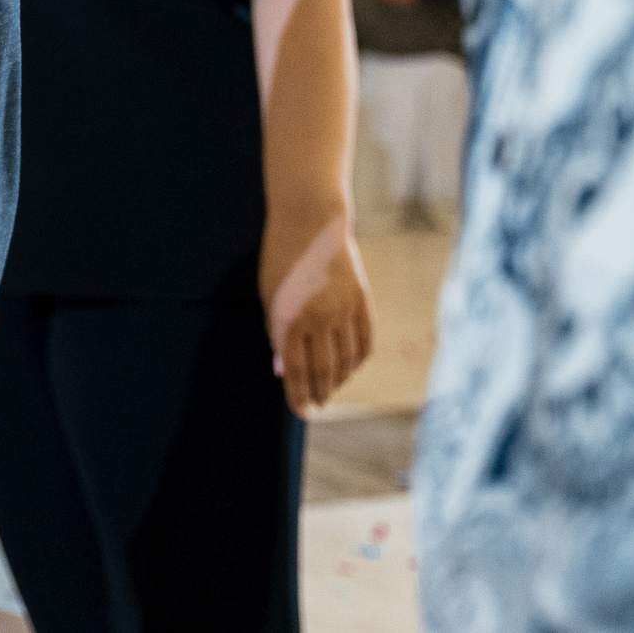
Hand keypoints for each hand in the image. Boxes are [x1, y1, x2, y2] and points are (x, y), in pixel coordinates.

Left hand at [260, 209, 373, 413]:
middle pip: (324, 370)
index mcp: (291, 318)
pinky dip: (358, 359)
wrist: (310, 221)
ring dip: (340, 379)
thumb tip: (282, 370)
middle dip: (320, 392)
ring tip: (332, 389)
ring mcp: (345, 309)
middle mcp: (320, 317)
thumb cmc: (280, 258)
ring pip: (347, 359)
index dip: (298, 395)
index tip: (301, 411)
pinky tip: (351, 368)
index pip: (296, 370)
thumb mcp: (268, 297)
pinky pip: (365, 340)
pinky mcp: (362, 300)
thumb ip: (276, 334)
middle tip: (318, 404)